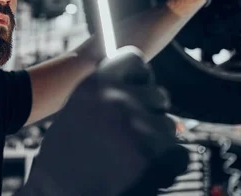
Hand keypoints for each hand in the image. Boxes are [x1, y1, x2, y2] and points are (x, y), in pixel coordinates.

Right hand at [18, 47, 188, 195]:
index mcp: (95, 83)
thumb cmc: (64, 159)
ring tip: (129, 158)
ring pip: (168, 124)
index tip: (137, 88)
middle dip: (150, 113)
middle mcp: (118, 98)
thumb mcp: (78, 110)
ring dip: (157, 140)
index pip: (134, 58)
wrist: (61, 194)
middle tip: (130, 136)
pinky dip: (169, 165)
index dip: (140, 75)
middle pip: (158, 94)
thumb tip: (138, 81)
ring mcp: (138, 124)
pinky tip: (145, 172)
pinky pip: (179, 153)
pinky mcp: (155, 154)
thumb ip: (105, 93)